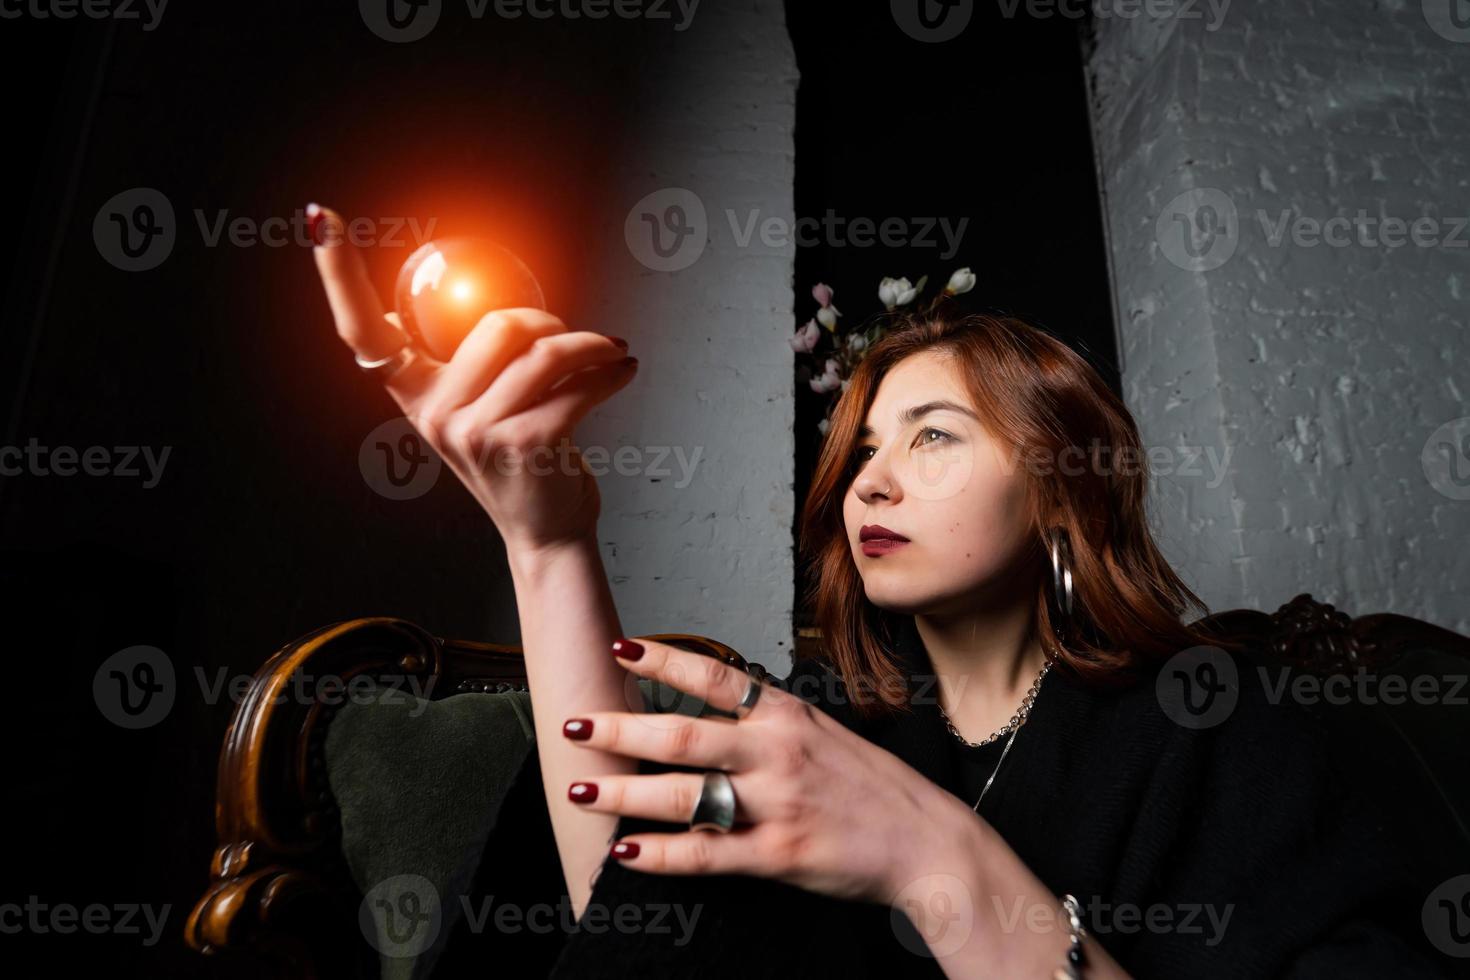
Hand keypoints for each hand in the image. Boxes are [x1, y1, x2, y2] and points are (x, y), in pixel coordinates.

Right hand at [308, 203, 638, 553]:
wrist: (545, 530)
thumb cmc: (518, 460)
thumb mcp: (477, 409)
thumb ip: (474, 363)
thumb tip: (498, 306)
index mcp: (412, 393)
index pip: (362, 330)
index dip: (337, 273)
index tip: (319, 219)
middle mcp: (432, 412)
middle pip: (496, 324)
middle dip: (548, 323)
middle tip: (573, 341)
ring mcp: (472, 432)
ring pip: (542, 353)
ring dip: (589, 346)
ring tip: (608, 351)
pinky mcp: (521, 445)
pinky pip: (575, 387)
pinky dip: (608, 373)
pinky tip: (621, 370)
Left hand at [559, 639, 977, 907]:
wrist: (927, 841)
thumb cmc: (871, 787)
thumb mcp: (823, 734)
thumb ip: (769, 723)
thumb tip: (710, 710)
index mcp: (787, 715)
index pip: (715, 676)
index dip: (663, 658)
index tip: (620, 646)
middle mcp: (778, 751)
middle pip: (682, 731)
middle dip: (620, 726)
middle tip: (574, 722)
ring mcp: (776, 803)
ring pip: (682, 792)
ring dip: (623, 791)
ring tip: (581, 788)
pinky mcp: (778, 854)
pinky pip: (705, 853)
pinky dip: (659, 853)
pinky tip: (625, 851)